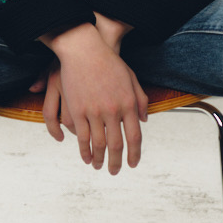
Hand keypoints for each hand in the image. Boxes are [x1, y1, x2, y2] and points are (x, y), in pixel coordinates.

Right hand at [34, 21, 147, 173]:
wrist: (85, 50)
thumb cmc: (110, 62)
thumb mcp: (131, 78)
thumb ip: (140, 100)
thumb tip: (145, 120)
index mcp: (129, 104)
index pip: (135, 136)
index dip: (134, 154)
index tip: (132, 164)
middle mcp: (114, 110)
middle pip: (117, 145)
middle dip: (117, 162)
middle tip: (115, 172)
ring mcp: (95, 111)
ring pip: (99, 144)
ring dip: (100, 159)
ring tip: (99, 167)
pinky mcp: (78, 110)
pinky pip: (82, 137)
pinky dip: (84, 150)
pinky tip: (86, 157)